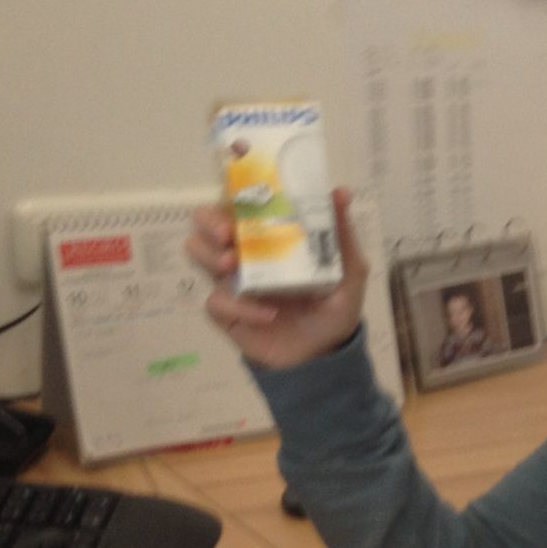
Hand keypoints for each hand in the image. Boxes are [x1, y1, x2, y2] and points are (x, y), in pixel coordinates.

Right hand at [185, 187, 368, 369]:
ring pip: (197, 254)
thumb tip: (340, 192)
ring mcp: (231, 282)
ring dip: (209, 256)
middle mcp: (245, 253)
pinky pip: (217, 302)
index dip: (228, 192)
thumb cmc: (333, 307)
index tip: (236, 192)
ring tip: (234, 266)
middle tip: (228, 234)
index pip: (238, 203)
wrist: (323, 356)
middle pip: (205, 223)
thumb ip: (342, 235)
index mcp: (269, 236)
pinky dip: (241, 307)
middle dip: (209, 222)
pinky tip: (268, 313)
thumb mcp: (349, 270)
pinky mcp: (226, 313)